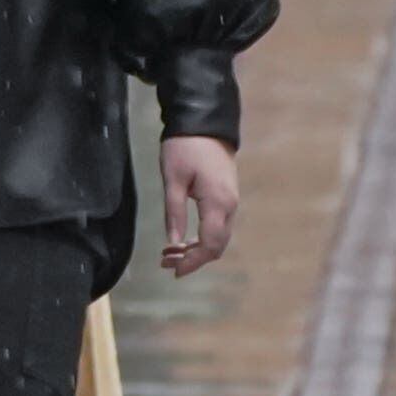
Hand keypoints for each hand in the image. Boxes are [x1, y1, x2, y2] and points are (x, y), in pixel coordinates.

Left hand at [159, 134, 239, 276]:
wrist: (205, 125)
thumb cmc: (185, 148)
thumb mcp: (172, 180)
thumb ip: (173, 211)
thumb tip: (173, 241)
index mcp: (218, 203)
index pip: (209, 244)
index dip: (192, 261)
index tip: (172, 270)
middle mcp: (230, 206)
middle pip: (216, 245)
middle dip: (192, 258)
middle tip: (164, 262)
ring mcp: (231, 202)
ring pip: (218, 237)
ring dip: (195, 249)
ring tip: (167, 253)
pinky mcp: (226, 197)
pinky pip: (217, 226)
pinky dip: (201, 237)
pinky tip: (181, 239)